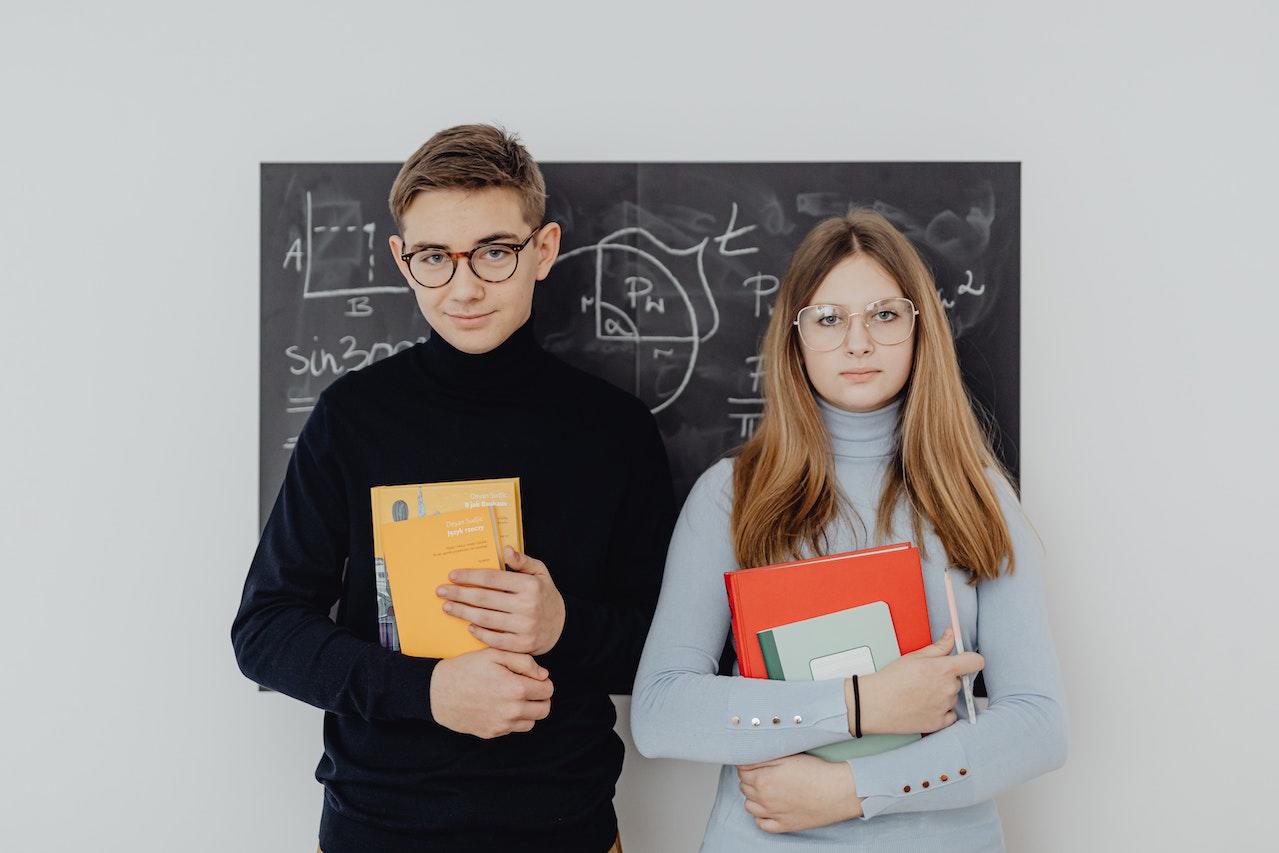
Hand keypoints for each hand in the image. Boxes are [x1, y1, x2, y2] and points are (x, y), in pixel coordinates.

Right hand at [429, 647, 552, 737]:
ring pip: (531, 722)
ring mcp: (501, 725)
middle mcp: (511, 711)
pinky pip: (513, 729)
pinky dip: (512, 719)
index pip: (548, 690)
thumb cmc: (467, 668)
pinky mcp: (491, 733)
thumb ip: (525, 661)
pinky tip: (500, 706)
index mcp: (516, 689)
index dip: (543, 681)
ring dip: (528, 711)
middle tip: (529, 688)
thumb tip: (544, 675)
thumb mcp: (495, 654)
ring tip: (515, 697)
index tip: (533, 678)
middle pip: (544, 709)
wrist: (438, 692)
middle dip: (540, 698)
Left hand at [436, 546, 565, 655]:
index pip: (492, 579)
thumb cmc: (545, 595)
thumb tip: (506, 549)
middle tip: (441, 591)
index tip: (452, 575)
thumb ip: (523, 561)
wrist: (563, 626)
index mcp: (530, 585)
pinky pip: (494, 639)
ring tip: (447, 607)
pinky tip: (468, 625)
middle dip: (459, 594)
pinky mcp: (522, 645)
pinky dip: (479, 632)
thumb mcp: (540, 573)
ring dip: (462, 613)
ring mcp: (524, 627)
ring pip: (485, 619)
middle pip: (484, 599)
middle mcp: (527, 606)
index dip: (470, 576)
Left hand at [736, 754, 860, 832]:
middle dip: (750, 780)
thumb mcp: (786, 758)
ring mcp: (773, 814)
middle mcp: (764, 798)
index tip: (753, 764)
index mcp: (763, 779)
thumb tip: (745, 761)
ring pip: (749, 806)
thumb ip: (762, 759)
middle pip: (744, 788)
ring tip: (765, 790)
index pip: (742, 772)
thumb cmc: (815, 772)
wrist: (837, 791)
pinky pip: (761, 824)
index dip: (747, 766)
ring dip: (753, 797)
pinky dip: (761, 817)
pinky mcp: (784, 825)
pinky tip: (768, 809)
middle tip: (762, 774)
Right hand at [854, 628, 983, 735]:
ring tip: (920, 693)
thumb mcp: (914, 657)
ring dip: (942, 695)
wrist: (875, 704)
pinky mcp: (940, 723)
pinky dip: (941, 711)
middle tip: (926, 679)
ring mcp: (945, 707)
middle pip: (960, 680)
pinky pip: (950, 715)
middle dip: (947, 678)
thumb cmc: (891, 680)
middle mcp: (949, 689)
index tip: (965, 661)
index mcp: (944, 669)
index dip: (971, 659)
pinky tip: (924, 706)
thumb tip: (951, 635)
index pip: (976, 662)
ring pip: (953, 697)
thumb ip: (939, 646)